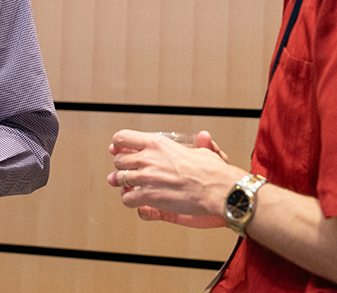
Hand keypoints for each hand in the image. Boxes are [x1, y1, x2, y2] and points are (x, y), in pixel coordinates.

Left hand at [107, 129, 244, 222]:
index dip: (118, 145)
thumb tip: (203, 136)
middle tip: (125, 171)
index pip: (122, 138)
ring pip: (119, 179)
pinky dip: (130, 200)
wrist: (218, 190)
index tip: (118, 149)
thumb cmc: (211, 171)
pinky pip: (128, 198)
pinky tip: (136, 199)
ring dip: (123, 183)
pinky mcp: (149, 195)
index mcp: (156, 143)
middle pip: (118, 160)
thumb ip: (194, 144)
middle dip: (121, 166)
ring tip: (128, 186)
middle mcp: (148, 158)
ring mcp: (146, 177)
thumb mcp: (200, 150)